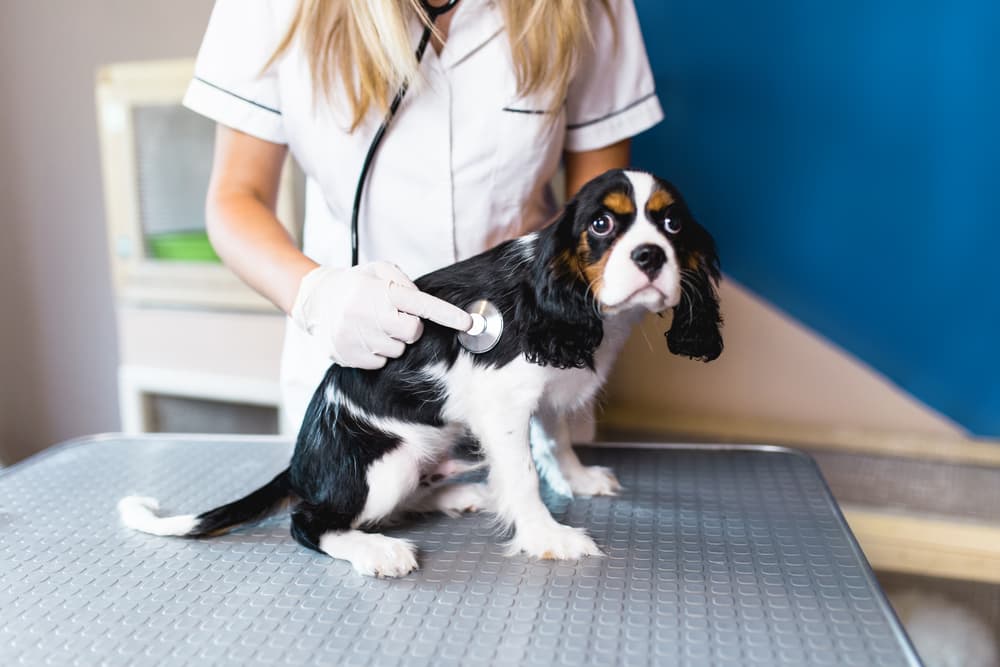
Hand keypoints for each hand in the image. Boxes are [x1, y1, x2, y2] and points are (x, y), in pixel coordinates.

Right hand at [290, 261, 471, 368]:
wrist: (315, 300)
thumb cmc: (355, 284)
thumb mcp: (380, 270)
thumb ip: (405, 283)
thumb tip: (424, 305)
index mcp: (381, 292)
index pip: (422, 305)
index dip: (448, 315)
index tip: (468, 323)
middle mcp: (369, 314)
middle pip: (412, 333)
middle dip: (408, 327)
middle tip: (391, 315)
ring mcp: (357, 337)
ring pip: (396, 350)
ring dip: (390, 340)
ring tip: (372, 325)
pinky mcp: (348, 355)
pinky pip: (379, 362)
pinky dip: (376, 352)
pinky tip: (363, 337)